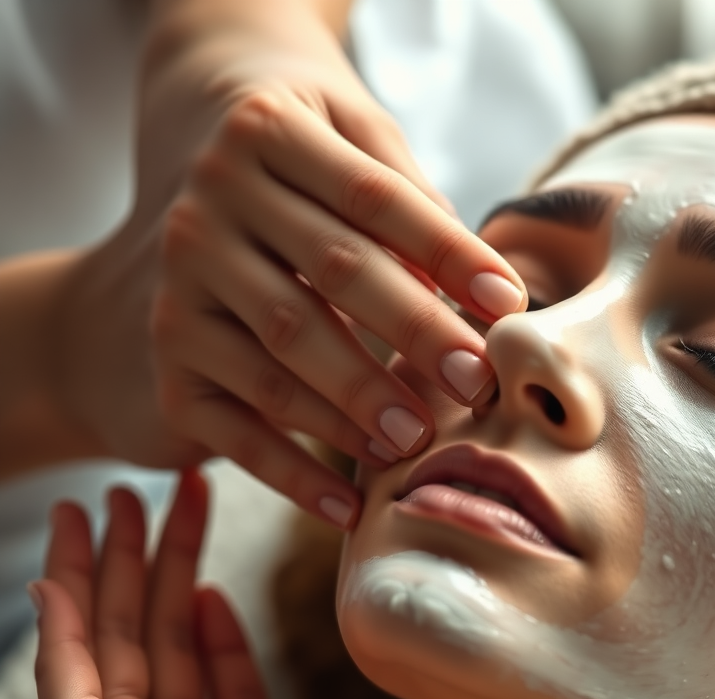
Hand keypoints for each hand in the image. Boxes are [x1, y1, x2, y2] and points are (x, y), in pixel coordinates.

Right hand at [45, 1, 525, 527]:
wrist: (165, 199)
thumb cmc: (290, 176)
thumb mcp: (341, 140)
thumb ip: (407, 195)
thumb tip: (484, 285)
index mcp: (266, 135)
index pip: (374, 197)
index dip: (447, 252)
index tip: (509, 304)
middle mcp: (209, 208)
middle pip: (333, 273)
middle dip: (414, 331)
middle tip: (474, 381)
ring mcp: (179, 291)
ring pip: (283, 353)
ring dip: (357, 404)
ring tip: (418, 440)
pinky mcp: (170, 368)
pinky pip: (238, 429)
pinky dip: (294, 474)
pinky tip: (348, 506)